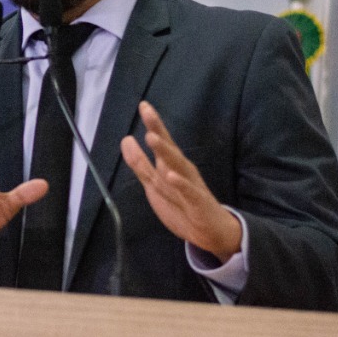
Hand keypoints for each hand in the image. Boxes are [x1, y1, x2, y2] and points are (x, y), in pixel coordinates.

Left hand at [120, 101, 241, 261]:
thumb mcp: (155, 184)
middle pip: (169, 148)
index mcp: (172, 165)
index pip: (162, 141)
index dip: (153, 124)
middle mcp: (183, 171)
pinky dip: (181, 183)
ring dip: (165, 152)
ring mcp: (191, 185)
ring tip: (151, 137)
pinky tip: (171, 175)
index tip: (143, 105)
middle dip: (158, 130)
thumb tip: (126, 139)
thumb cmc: (182, 204)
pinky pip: (189, 192)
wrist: (211, 231)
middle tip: (148, 113)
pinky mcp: (198, 203)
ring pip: (178, 166)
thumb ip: (140, 163)